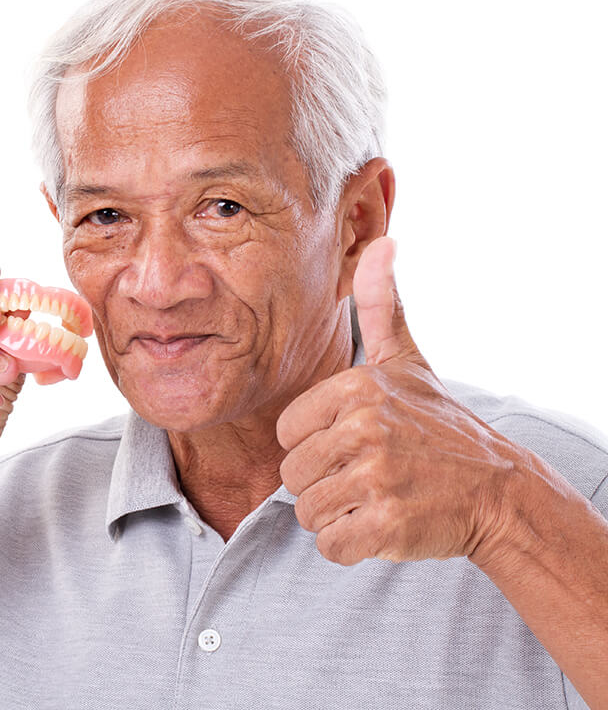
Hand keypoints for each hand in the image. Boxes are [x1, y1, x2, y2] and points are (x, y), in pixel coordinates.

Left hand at [276, 237, 519, 564]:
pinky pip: (330, 545)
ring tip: (379, 497)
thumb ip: (383, 306)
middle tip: (371, 475)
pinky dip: (351, 545)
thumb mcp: (408, 360)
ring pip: (306, 511)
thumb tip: (385, 241)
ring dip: (337, 514)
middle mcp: (364, 428)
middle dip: (324, 483)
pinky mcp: (387, 525)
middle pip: (291, 475)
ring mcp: (377, 477)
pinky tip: (383, 525)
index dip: (314, 445)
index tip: (356, 443)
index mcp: (356, 388)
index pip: (287, 434)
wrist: (498, 490)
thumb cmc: (439, 426)